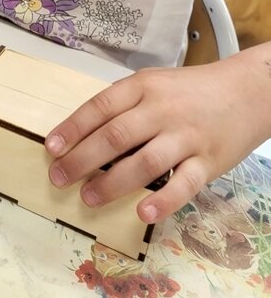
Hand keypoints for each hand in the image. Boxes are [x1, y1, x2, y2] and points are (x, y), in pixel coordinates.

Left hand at [44, 52, 270, 223]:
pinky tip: (143, 213)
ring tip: (89, 197)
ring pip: (144, 161)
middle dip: (82, 160)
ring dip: (112, 183)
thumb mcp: (152, 84)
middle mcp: (161, 110)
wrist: (246, 91)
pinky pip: (184, 184)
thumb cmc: (189, 91)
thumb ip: (122, 106)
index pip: (100, 107)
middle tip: (59, 178)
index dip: (73, 128)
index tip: (51, 148)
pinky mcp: (208, 161)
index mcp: (142, 87)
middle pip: (115, 136)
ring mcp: (186, 136)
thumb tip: (82, 135)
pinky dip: (163, 201)